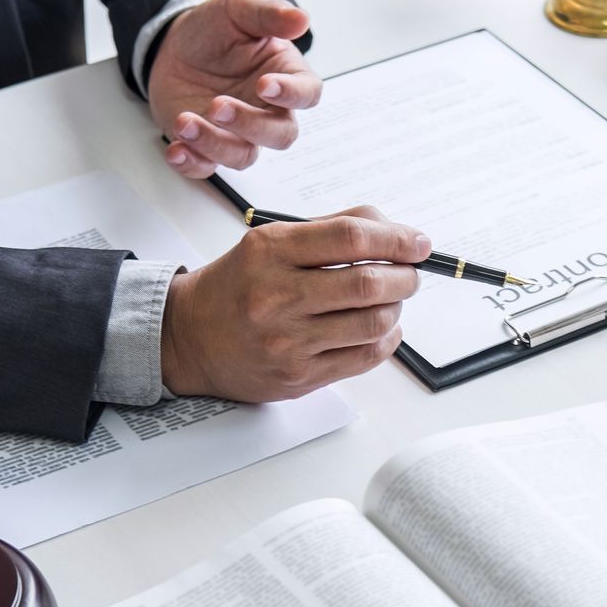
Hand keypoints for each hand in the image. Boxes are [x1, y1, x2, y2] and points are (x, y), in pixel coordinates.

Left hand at [147, 0, 320, 178]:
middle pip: (279, 134)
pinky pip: (205, 167)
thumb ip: (269, 14)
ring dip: (214, 144)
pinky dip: (191, 164)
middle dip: (250, 124)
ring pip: (243, 155)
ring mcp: (238, 133)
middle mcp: (268, 111)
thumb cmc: (215, 30)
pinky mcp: (207, 147)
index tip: (265, 85)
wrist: (174, 45)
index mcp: (286, 77)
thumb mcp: (240, 10)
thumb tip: (301, 18)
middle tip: (218, 105)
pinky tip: (175, 149)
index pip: (307, 94)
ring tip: (185, 121)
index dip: (292, 94)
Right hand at [161, 207, 429, 400]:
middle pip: (368, 283)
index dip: (396, 239)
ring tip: (392, 300)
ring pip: (372, 323)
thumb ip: (330, 230)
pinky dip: (386, 339)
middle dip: (404, 276)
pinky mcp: (299, 375)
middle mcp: (277, 295)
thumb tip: (395, 232)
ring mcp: (288, 340)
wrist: (189, 338)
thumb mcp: (270, 243)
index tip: (417, 243)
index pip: (351, 238)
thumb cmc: (237, 286)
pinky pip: (364, 357)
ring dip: (396, 308)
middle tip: (410, 273)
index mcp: (270, 251)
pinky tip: (381, 328)